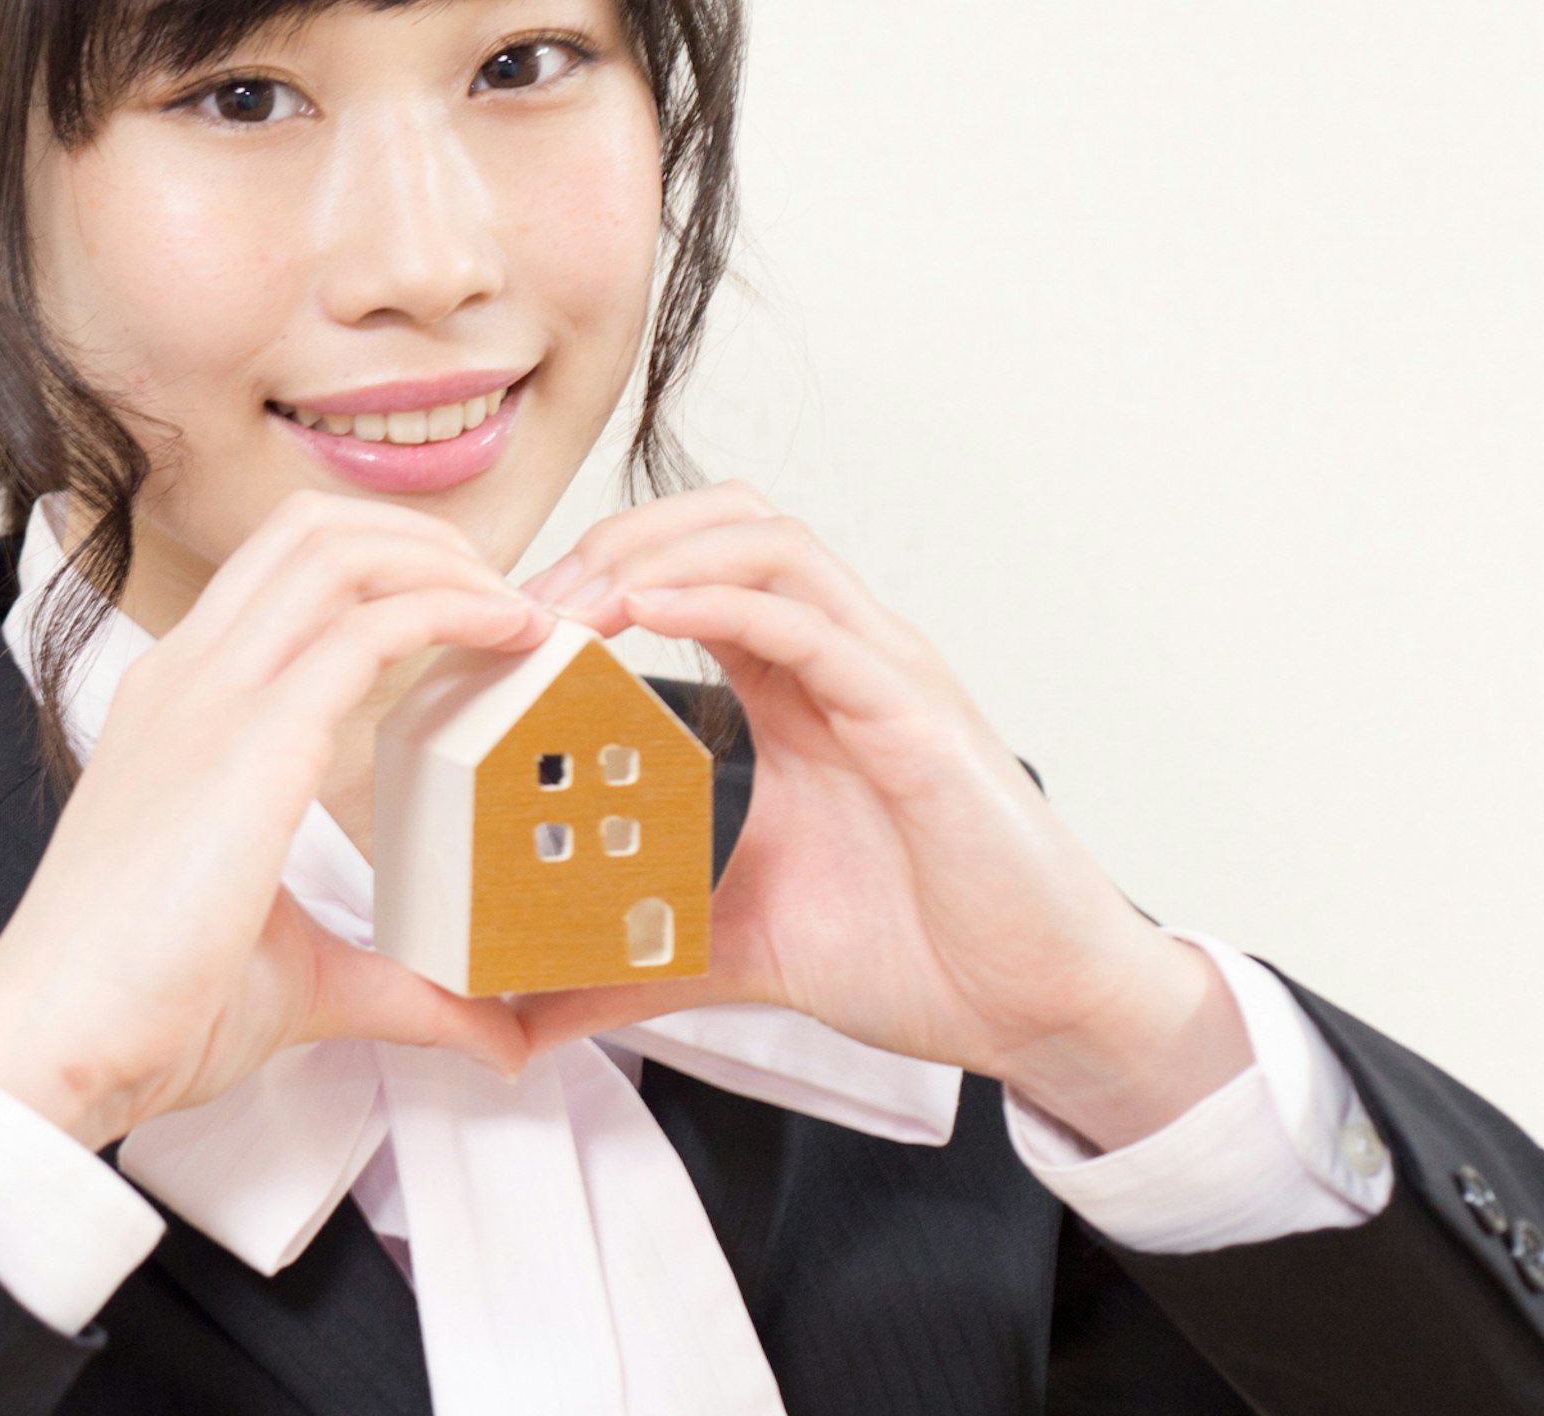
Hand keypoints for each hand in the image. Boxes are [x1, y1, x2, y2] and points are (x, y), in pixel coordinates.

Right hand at [0, 492, 547, 1151]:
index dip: (386, 566)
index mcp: (179, 706)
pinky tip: (508, 638)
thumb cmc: (146, 1007)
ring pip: (337, 549)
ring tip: (517, 612)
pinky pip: (367, 626)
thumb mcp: (295, 967)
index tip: (473, 615)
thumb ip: (396, 984)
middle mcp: (187, 676)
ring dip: (445, 562)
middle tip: (506, 599)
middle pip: (310, 530)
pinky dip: (452, 611)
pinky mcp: (250, 740)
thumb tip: (491, 1033)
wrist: (59, 1040)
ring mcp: (210, 696)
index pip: (282, 574)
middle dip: (425, 539)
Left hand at [509, 485, 1252, 1151]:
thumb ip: (630, 964)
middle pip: (724, 523)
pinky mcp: (918, 720)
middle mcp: (842, 660)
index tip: (504, 632)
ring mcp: (885, 677)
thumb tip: (520, 1020)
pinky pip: (815, 624)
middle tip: (524, 605)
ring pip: (769, 543)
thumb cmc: (920, 953)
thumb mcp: (735, 946)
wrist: (1039, 1011)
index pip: (690, 574)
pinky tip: (650, 613)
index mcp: (795, 691)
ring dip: (658, 552)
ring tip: (572, 600)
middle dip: (615, 540)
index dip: (594, 577)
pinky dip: (726, 602)